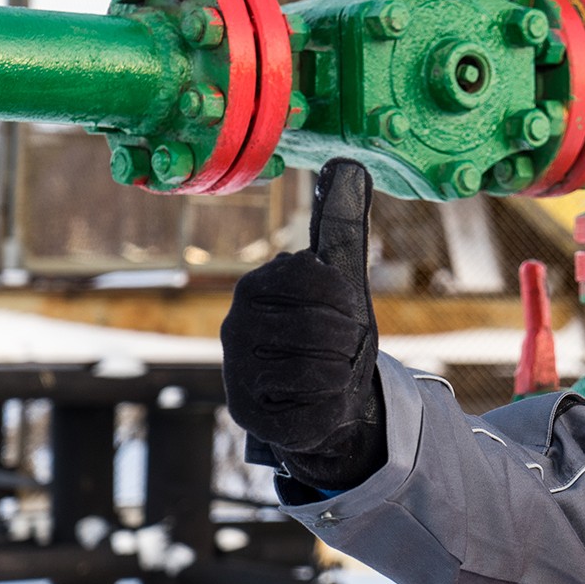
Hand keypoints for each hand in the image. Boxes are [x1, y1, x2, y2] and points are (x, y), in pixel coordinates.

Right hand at [221, 158, 386, 490]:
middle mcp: (236, 329)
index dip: (343, 296)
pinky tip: (321, 403)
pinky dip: (333, 408)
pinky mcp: (252, 421)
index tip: (344, 308)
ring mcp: (239, 377)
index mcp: (256, 287)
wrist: (328, 397)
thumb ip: (341, 223)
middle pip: (321, 327)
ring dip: (343, 374)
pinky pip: (314, 413)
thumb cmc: (332, 331)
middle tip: (341, 348)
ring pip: (321, 372)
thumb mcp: (343, 275)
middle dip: (348, 339)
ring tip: (331, 374)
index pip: (313, 275)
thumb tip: (347, 163)